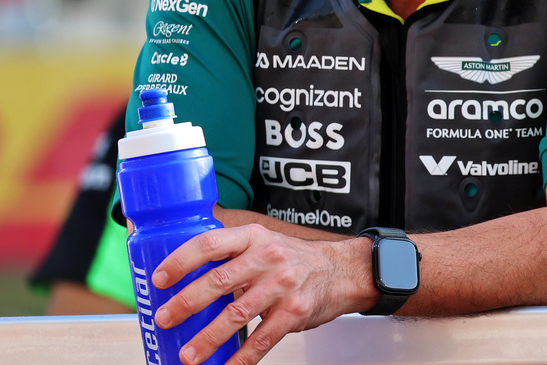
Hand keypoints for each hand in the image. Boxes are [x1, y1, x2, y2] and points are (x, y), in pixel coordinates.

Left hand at [152, 223, 374, 364]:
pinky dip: (241, 359)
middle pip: (219, 281)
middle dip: (185, 304)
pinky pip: (261, 340)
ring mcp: (283, 285)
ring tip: (187, 355)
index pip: (210, 244)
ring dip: (207, 339)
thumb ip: (233, 254)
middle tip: (164, 319)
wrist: (343, 270)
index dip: (181, 261)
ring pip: (236, 315)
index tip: (159, 279)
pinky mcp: (294, 312)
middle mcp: (268, 258)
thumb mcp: (265, 242)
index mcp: (254, 237)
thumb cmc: (297, 259)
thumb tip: (186, 276)